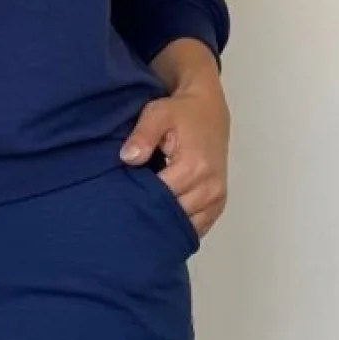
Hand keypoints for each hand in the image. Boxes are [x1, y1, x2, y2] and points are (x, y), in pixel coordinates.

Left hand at [120, 75, 229, 241]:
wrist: (209, 112)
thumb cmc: (181, 113)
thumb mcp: (158, 113)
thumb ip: (143, 135)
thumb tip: (128, 158)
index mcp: (194, 167)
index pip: (159, 197)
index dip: (137, 198)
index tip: (120, 195)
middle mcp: (210, 187)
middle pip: (173, 216)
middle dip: (149, 212)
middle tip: (127, 207)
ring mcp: (217, 199)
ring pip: (184, 226)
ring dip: (165, 222)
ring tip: (144, 212)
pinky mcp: (218, 205)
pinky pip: (198, 227)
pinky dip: (180, 225)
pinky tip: (162, 218)